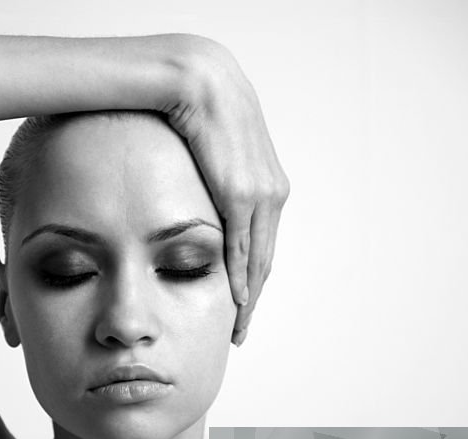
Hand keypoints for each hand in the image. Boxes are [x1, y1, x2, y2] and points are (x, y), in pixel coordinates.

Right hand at [166, 38, 288, 344]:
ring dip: (249, 296)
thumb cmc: (198, 109)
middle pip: (265, 258)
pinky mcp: (241, 193)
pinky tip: (236, 298)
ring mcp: (259, 194)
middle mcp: (271, 192)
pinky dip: (239, 276)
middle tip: (243, 328)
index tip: (246, 303)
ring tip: (239, 325)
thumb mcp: (212, 151)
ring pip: (257, 259)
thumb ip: (213, 179)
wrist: (199, 81)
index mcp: (267, 183)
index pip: (263, 243)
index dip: (255, 277)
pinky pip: (242, 246)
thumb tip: (196, 194)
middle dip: (254, 296)